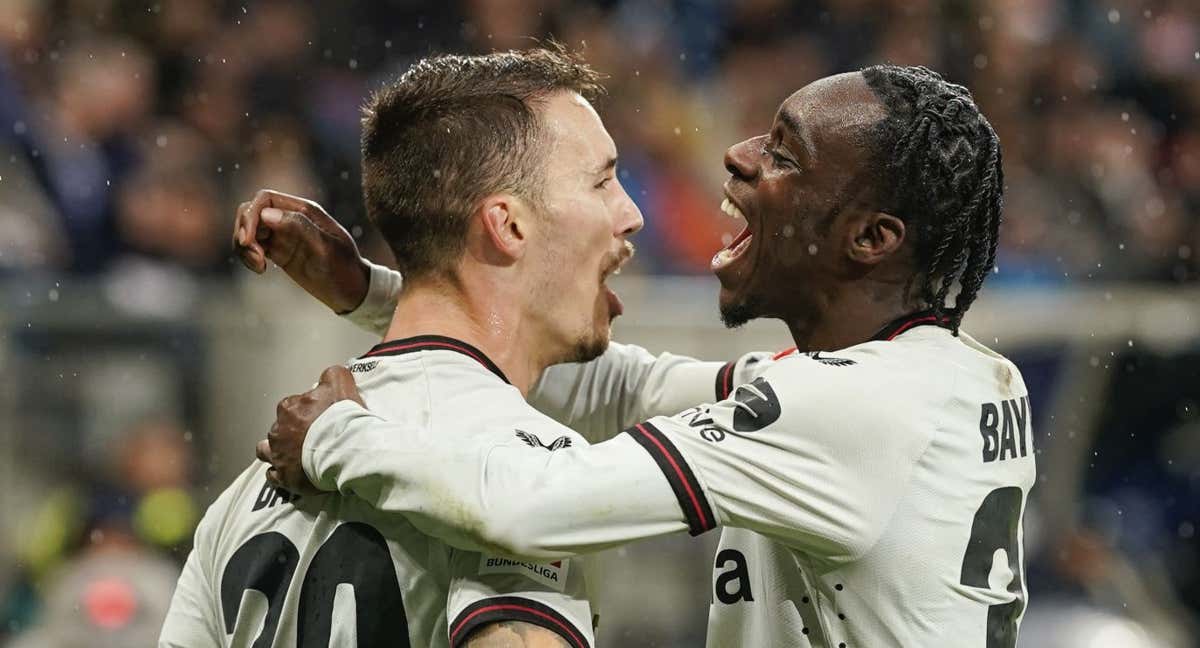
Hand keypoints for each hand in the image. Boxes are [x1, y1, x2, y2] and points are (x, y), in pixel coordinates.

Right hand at [233, 189, 371, 312]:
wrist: (352, 292)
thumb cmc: (344, 268)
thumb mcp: (326, 248)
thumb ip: (300, 228)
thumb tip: (267, 213)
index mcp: (305, 210)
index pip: (265, 199)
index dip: (251, 215)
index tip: (248, 241)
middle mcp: (291, 218)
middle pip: (251, 212)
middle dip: (244, 231)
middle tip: (255, 257)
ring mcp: (283, 235)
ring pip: (249, 229)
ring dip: (244, 246)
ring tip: (258, 267)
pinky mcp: (278, 252)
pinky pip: (253, 246)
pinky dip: (248, 255)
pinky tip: (260, 270)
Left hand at [257, 366, 365, 494]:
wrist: (344, 450)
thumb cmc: (341, 418)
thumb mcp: (340, 384)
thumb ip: (333, 375)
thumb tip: (330, 374)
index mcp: (289, 408)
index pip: (292, 405)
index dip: (306, 410)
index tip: (319, 416)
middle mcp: (279, 430)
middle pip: (280, 427)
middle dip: (291, 431)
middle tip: (311, 436)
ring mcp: (279, 455)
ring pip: (267, 451)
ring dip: (277, 452)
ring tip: (292, 455)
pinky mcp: (284, 477)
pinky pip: (274, 476)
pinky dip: (280, 474)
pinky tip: (291, 474)